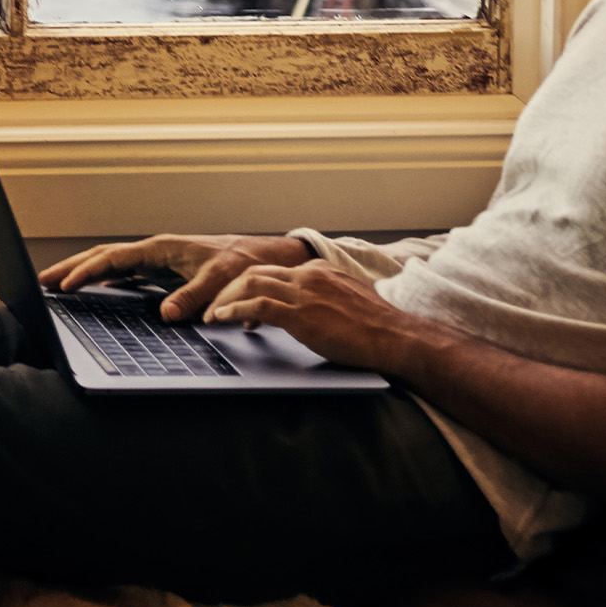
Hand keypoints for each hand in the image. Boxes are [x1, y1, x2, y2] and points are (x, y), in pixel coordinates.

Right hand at [38, 233, 312, 322]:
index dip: (88, 271)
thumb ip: (194, 297)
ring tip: (54, 284)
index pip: (114, 258)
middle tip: (42, 282)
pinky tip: (88, 289)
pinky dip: (100, 278)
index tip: (66, 285)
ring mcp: (155, 260)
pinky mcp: (160, 271)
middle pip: (102, 256)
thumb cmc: (242, 264)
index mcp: (162, 248)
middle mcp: (154, 251)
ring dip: (81, 272)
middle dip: (70, 268)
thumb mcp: (221, 280)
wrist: (261, 259)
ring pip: (109, 262)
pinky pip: (121, 272)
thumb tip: (167, 315)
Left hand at [202, 259, 424, 370]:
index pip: (274, 270)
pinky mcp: (301, 313)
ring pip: (250, 284)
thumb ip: (325, 300)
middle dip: (229, 288)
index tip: (238, 302)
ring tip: (210, 315)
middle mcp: (308, 274)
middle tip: (214, 306)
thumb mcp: (347, 302)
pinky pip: (256, 306)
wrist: (395, 337)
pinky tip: (220, 319)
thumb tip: (313, 313)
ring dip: (225, 299)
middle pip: (254, 271)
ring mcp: (304, 292)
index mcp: (319, 270)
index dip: (251, 286)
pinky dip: (232, 311)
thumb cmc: (377, 328)